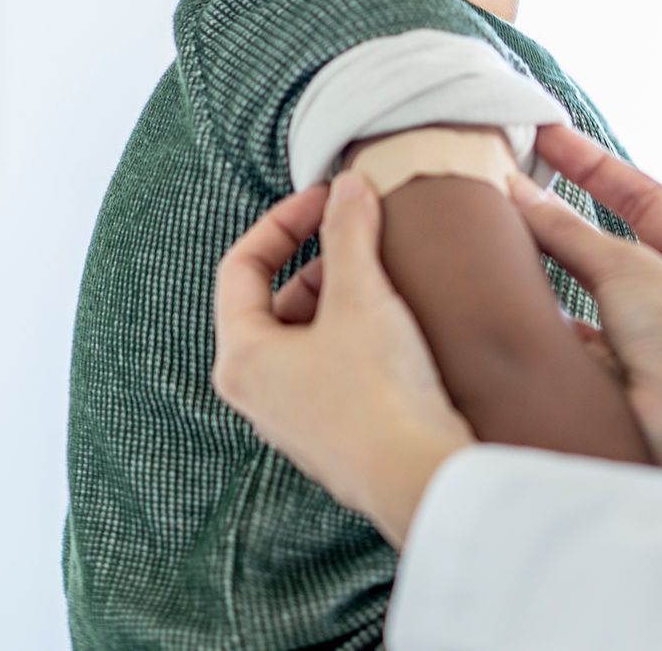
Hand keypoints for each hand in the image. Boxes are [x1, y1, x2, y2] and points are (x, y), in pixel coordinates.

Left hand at [212, 174, 475, 545]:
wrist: (419, 475)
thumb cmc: (378, 394)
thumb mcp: (361, 296)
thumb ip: (349, 232)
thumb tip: (348, 187)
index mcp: (242, 357)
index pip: (241, 267)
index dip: (283, 223)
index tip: (327, 199)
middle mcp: (256, 391)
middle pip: (274, 302)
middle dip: (319, 263)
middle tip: (363, 241)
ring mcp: (293, 417)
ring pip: (306, 336)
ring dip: (341, 299)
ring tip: (385, 282)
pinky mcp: (333, 433)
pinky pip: (333, 367)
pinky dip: (357, 336)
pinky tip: (398, 329)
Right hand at [513, 125, 661, 479]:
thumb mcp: (633, 270)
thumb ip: (573, 233)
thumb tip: (520, 194)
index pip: (641, 199)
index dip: (594, 165)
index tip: (549, 136)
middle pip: (603, 246)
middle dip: (556, 217)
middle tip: (503, 183)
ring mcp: (637, 346)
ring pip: (576, 296)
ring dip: (538, 270)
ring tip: (489, 237)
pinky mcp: (603, 383)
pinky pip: (561, 343)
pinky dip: (533, 323)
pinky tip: (498, 301)